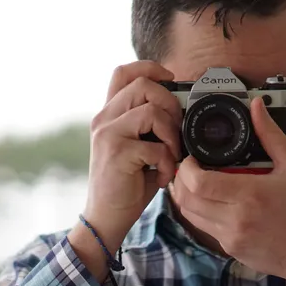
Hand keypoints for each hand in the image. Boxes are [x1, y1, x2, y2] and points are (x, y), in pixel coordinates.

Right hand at [69, 61, 181, 265]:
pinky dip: (168, 162)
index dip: (150, 67)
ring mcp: (108, 134)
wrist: (106, 217)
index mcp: (109, 114)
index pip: (123, 72)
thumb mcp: (137, 147)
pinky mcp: (117, 153)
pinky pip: (156, 146)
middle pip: (143, 85)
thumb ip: (149, 126)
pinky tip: (164, 176)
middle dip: (171, 104)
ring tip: (171, 155)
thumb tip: (182, 109)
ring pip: (151, 110)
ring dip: (171, 133)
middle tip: (176, 131)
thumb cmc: (127, 183)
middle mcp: (104, 119)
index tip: (171, 79)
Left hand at [172, 97, 285, 285]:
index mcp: (249, 195)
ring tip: (197, 182)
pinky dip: (201, 213)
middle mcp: (236, 220)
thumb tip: (256, 106)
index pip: (198, 183)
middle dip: (180, 181)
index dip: (186, 168)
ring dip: (186, 197)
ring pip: (190, 216)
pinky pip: (205, 229)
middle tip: (189, 168)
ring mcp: (231, 238)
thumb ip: (270, 134)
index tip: (192, 158)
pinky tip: (213, 201)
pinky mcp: (232, 250)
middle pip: (186, 200)